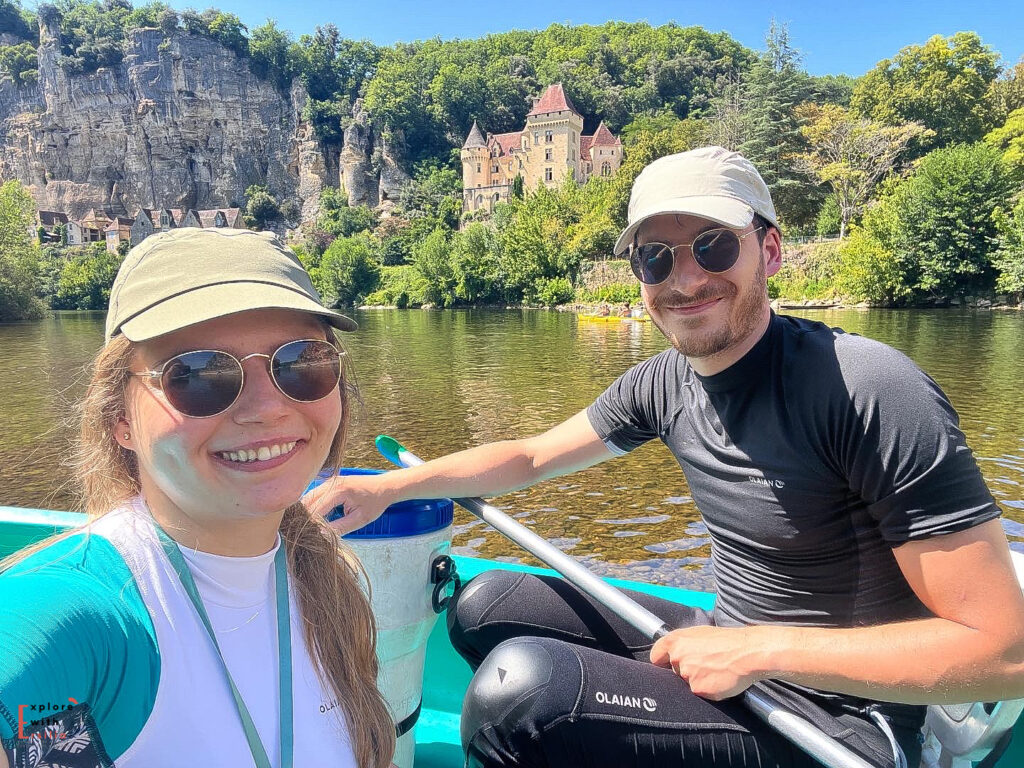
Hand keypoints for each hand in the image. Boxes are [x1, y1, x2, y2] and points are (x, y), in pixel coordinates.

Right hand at [302, 473, 395, 535]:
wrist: (384, 486)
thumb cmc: (375, 503)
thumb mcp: (360, 519)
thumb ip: (340, 527)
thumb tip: (320, 535)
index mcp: (339, 491)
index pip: (315, 509)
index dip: (308, 524)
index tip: (304, 536)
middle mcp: (331, 483)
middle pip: (307, 501)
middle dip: (303, 518)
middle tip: (301, 534)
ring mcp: (329, 481)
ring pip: (308, 497)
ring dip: (305, 511)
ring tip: (305, 527)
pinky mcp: (330, 483)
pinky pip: (314, 494)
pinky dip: (311, 506)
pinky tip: (311, 518)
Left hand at [650, 625, 765, 700]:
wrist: (747, 652)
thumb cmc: (727, 641)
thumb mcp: (700, 634)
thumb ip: (683, 644)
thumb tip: (674, 651)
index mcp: (675, 640)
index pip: (656, 656)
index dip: (661, 662)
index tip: (666, 666)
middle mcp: (677, 657)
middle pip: (674, 671)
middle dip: (685, 671)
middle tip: (704, 666)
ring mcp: (687, 674)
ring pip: (687, 683)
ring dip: (698, 681)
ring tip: (714, 671)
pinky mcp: (698, 689)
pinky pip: (700, 693)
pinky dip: (709, 689)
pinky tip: (719, 680)